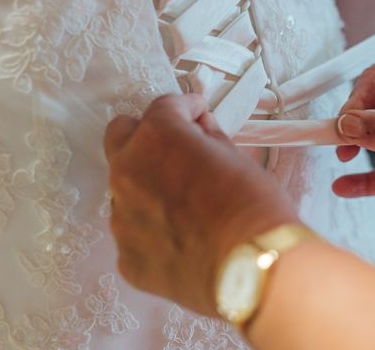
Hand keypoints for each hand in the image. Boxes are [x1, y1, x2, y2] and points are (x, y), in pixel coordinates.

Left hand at [104, 94, 298, 315]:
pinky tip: (182, 237)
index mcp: (156, 138)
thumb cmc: (252, 209)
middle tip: (176, 148)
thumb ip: (208, 137)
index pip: (163, 107)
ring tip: (185, 205)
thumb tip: (200, 130)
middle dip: (146, 136)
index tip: (196, 115)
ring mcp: (122, 216)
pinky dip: (152, 229)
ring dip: (148, 186)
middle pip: (121, 137)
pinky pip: (133, 232)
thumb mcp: (238, 158)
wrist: (253, 267)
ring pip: (126, 188)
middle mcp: (128, 171)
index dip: (186, 109)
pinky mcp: (127, 256)